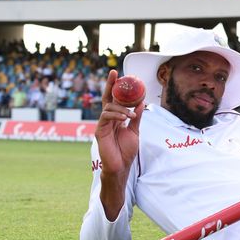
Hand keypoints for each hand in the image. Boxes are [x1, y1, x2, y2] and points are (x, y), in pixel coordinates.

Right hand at [95, 69, 144, 219]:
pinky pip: (106, 117)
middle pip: (107, 98)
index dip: (116, 87)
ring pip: (108, 107)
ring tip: (131, 115)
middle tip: (114, 73)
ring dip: (121, 108)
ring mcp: (102, 124)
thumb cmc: (126, 150)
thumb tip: (141, 102)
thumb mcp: (134, 130)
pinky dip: (116, 115)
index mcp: (116, 118)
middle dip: (110, 85)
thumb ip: (136, 117)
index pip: (115, 99)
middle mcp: (108, 119)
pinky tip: (125, 118)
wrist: (121, 166)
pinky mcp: (99, 131)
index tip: (120, 74)